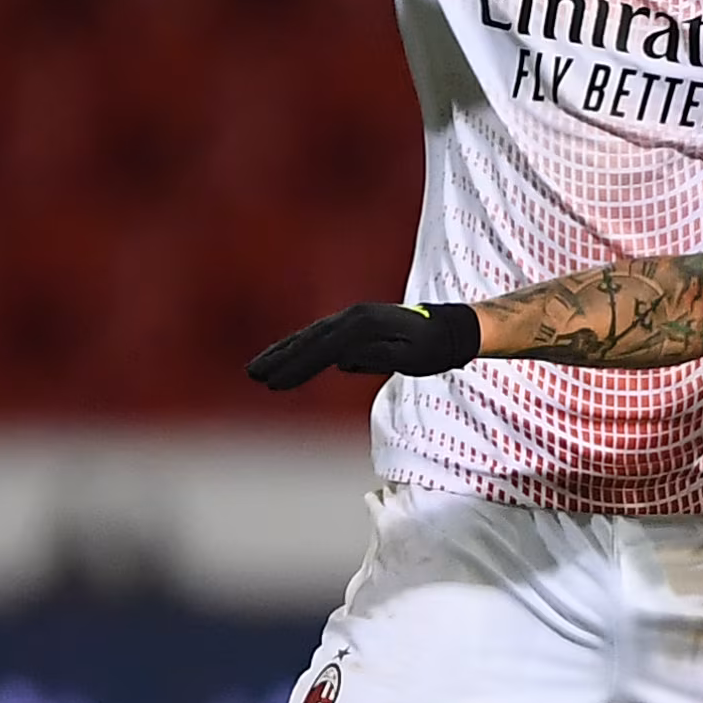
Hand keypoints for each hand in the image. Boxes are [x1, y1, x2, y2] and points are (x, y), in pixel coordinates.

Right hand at [247, 303, 481, 389]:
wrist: (450, 329)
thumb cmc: (433, 348)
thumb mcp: (411, 358)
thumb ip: (379, 357)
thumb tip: (345, 361)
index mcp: (364, 325)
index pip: (322, 350)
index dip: (296, 368)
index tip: (272, 384)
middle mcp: (352, 317)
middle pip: (309, 341)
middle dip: (279, 358)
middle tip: (253, 376)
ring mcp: (351, 319)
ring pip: (309, 338)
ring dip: (282, 353)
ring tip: (257, 371)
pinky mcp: (353, 326)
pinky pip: (319, 339)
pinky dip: (299, 349)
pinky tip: (285, 361)